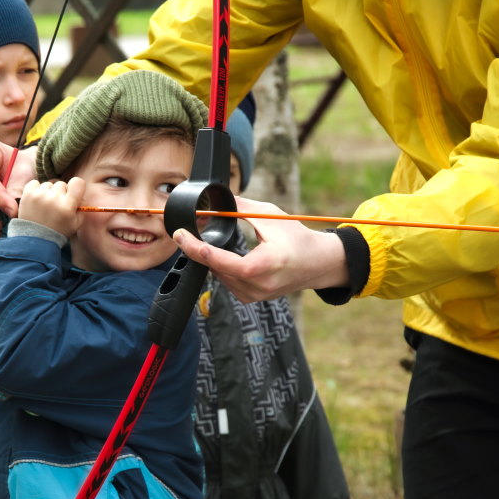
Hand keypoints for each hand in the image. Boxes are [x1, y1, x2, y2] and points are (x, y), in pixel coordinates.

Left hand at [18, 177, 85, 237]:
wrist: (35, 239)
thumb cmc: (58, 231)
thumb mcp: (76, 223)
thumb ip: (81, 208)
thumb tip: (80, 195)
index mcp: (67, 206)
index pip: (77, 182)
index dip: (76, 186)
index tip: (72, 193)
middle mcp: (54, 198)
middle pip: (62, 184)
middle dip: (61, 193)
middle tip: (56, 205)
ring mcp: (39, 195)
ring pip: (48, 184)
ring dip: (48, 192)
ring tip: (45, 205)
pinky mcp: (28, 195)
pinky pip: (35, 183)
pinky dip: (36, 189)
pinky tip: (37, 200)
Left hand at [172, 197, 349, 301]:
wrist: (319, 263)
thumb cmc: (298, 239)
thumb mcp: (270, 216)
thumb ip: (241, 207)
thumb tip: (216, 200)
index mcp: (259, 267)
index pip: (216, 259)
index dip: (192, 247)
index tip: (179, 234)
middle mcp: (255, 286)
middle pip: (214, 267)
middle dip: (200, 250)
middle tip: (188, 233)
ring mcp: (253, 296)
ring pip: (219, 276)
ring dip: (212, 259)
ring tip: (211, 243)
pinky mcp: (252, 298)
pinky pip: (228, 282)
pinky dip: (223, 268)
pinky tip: (226, 257)